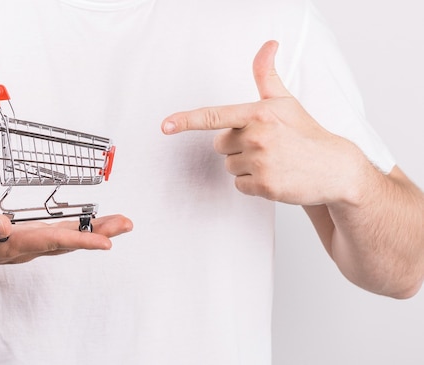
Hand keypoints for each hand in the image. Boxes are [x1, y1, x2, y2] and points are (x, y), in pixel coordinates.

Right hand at [0, 206, 132, 278]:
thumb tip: (5, 225)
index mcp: (14, 244)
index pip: (54, 241)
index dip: (81, 241)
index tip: (106, 243)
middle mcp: (25, 248)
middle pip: (68, 242)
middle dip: (99, 234)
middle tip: (126, 224)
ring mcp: (26, 246)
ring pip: (65, 240)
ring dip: (91, 233)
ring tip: (115, 224)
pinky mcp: (23, 240)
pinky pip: (56, 238)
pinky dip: (76, 232)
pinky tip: (85, 227)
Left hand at [160, 40, 367, 205]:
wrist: (335, 168)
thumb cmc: (306, 133)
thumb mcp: (285, 101)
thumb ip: (266, 75)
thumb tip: (268, 44)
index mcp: (258, 114)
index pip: (214, 116)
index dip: (187, 120)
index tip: (166, 125)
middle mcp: (258, 137)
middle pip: (219, 146)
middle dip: (236, 147)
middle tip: (263, 147)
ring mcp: (262, 163)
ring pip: (228, 167)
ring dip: (244, 167)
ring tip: (271, 162)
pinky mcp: (265, 186)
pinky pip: (239, 186)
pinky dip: (252, 185)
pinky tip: (273, 177)